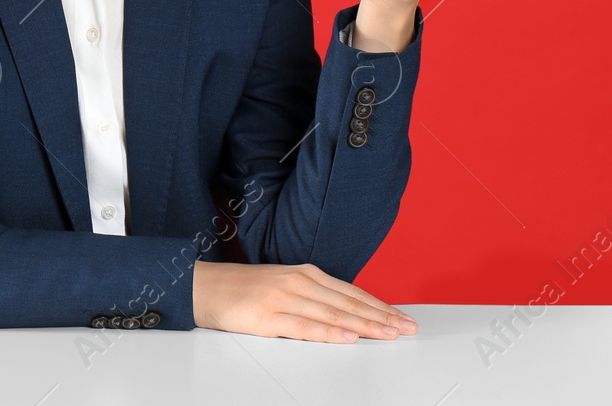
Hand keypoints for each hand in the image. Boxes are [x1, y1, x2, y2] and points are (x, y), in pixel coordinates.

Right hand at [192, 260, 418, 342]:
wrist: (204, 287)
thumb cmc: (244, 290)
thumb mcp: (284, 285)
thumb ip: (313, 296)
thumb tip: (346, 313)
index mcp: (305, 274)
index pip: (351, 293)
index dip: (379, 306)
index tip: (402, 318)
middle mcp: (299, 282)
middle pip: (348, 303)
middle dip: (381, 317)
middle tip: (407, 328)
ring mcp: (284, 298)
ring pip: (333, 314)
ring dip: (364, 326)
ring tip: (388, 334)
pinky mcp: (268, 317)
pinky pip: (304, 327)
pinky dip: (329, 333)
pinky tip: (347, 338)